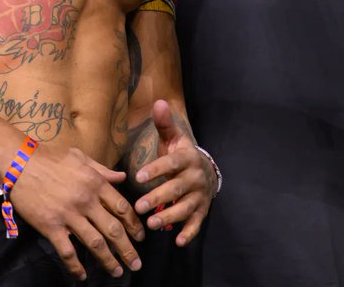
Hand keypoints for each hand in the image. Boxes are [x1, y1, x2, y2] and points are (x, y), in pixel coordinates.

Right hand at [10, 143, 144, 279]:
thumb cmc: (50, 157)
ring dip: (108, 261)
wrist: (18, 162)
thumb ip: (103, 170)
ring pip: (95, 243)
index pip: (122, 208)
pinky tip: (81, 275)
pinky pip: (67, 251)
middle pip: (113, 229)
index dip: (134, 225)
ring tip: (117, 272)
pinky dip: (75, 266)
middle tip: (136, 264)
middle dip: (127, 249)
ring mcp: (68, 215)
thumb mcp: (81, 157)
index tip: (141, 237)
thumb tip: (122, 178)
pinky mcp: (50, 226)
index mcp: (96, 183)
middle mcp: (86, 201)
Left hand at [133, 100, 216, 246]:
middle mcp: (195, 177)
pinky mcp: (201, 211)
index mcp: (187, 158)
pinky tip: (178, 242)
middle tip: (138, 207)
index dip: (156, 169)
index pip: (171, 163)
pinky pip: (196, 223)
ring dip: (170, 217)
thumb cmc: (181, 155)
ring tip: (151, 224)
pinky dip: (189, 233)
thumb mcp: (174, 138)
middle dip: (158, 198)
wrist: (206, 171)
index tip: (138, 177)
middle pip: (176, 188)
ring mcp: (199, 195)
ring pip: (185, 208)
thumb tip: (158, 101)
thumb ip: (164, 123)